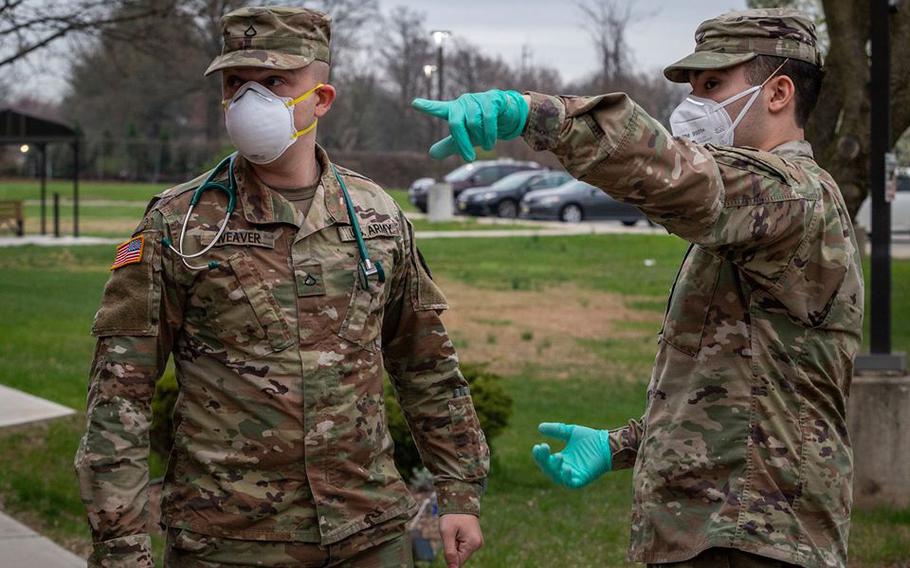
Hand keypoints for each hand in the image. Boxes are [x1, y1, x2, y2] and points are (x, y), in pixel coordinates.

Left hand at [411, 89, 528, 161]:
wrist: (506, 114)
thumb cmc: (480, 125)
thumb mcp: (465, 137)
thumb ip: (449, 145)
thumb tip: (431, 154)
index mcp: (454, 111)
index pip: (439, 109)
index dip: (428, 107)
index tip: (414, 103)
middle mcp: (463, 103)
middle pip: (455, 124)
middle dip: (463, 143)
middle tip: (469, 158)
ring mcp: (477, 99)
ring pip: (473, 123)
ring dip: (480, 139)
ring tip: (486, 146)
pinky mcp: (491, 99)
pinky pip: (488, 119)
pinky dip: (489, 135)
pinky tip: (490, 143)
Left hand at [439, 513, 482, 567]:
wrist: (459, 500)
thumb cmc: (452, 516)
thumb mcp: (447, 533)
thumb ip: (450, 552)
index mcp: (473, 543)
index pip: (459, 561)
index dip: (449, 556)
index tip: (448, 543)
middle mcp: (478, 544)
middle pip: (460, 556)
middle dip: (452, 548)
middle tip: (450, 534)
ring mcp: (477, 541)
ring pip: (461, 551)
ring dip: (454, 544)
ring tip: (454, 531)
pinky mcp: (474, 539)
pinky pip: (463, 545)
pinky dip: (457, 541)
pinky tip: (456, 531)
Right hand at [532, 422, 611, 488]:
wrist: (607, 444)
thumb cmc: (590, 439)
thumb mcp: (570, 432)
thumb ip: (556, 430)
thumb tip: (540, 427)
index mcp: (560, 458)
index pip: (545, 459)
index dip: (540, 454)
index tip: (538, 446)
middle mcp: (564, 468)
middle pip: (548, 469)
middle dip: (544, 460)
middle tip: (544, 448)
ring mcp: (572, 475)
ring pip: (557, 477)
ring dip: (555, 468)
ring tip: (558, 456)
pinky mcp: (581, 480)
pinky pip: (571, 483)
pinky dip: (567, 478)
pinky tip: (567, 468)